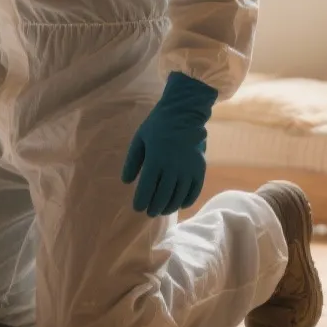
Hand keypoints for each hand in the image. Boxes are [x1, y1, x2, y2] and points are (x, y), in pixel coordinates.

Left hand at [121, 72, 217, 216]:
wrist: (184, 113)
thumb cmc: (158, 125)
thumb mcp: (139, 139)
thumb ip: (132, 161)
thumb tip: (126, 182)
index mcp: (155, 159)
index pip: (147, 188)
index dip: (141, 201)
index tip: (137, 208)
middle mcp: (173, 167)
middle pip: (162, 196)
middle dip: (154, 207)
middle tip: (149, 213)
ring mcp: (188, 169)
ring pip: (178, 196)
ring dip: (169, 207)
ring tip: (162, 211)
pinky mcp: (200, 168)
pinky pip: (194, 191)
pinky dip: (187, 201)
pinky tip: (180, 205)